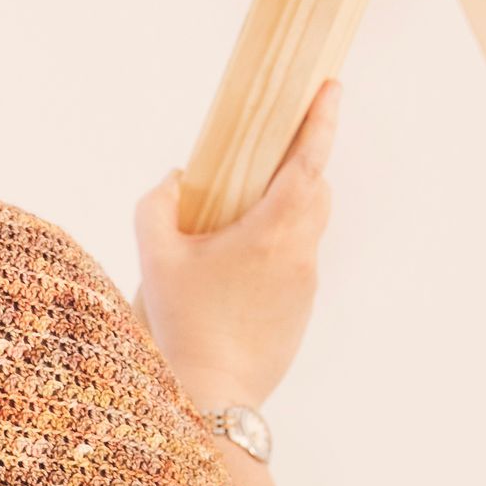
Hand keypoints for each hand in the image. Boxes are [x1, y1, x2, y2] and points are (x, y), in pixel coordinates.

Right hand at [132, 78, 339, 411]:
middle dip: (300, 165)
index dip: (321, 120)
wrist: (214, 396)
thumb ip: (157, 206)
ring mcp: (305, 284)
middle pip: (316, 190)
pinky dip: (277, 249)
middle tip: (270, 152)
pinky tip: (238, 270)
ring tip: (244, 217)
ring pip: (307, 228)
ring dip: (287, 209)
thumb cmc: (183, 325)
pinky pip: (296, 262)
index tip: (330, 88)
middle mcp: (300, 252)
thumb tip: (176, 181)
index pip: (308, 161)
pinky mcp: (302, 311)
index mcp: (272, 230)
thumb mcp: (154, 258)